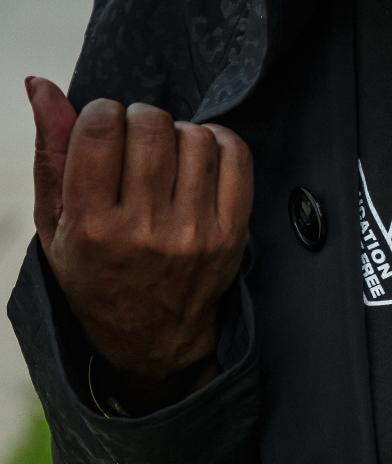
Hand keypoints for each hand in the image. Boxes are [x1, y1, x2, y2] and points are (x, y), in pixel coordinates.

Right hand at [26, 77, 253, 392]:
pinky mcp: (232, 234)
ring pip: (194, 138)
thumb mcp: (54, 223)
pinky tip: (202, 153)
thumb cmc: (96, 274)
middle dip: (141, 119)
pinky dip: (219, 141)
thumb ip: (50, 153)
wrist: (153, 337)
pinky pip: (236, 157)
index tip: (104, 127)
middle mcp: (147, 230)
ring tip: (167, 154)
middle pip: (152, 127)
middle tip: (137, 139)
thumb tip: (42, 85)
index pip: (101, 128)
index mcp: (92, 225)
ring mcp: (195, 233)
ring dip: (179, 133)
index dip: (102, 112)